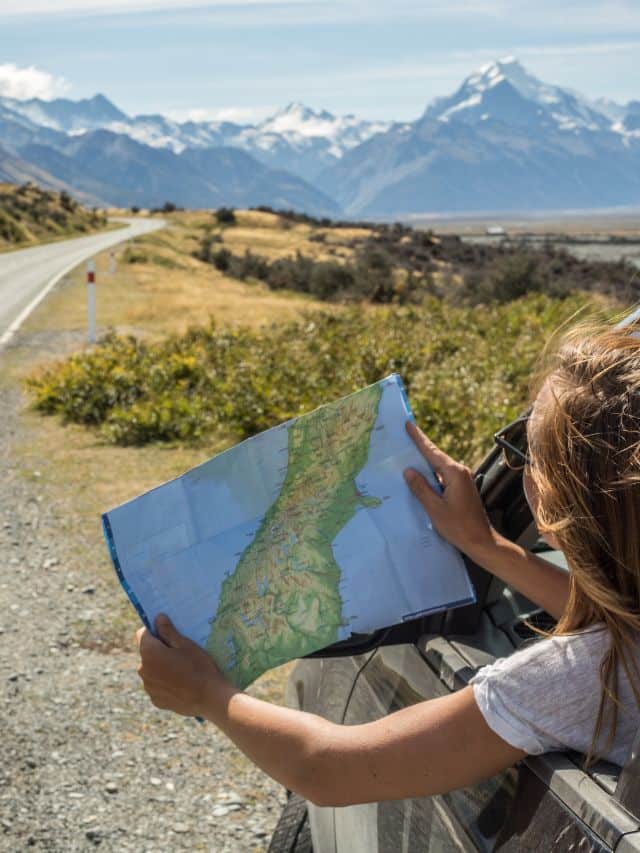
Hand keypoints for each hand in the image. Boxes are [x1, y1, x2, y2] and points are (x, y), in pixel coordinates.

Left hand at [136, 614, 233, 717]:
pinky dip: (164, 682)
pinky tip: (181, 684)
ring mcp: (148, 687)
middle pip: (146, 653)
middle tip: (179, 652)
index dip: (154, 630)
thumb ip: (168, 631)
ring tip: (182, 669)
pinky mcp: (155, 700)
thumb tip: (157, 618)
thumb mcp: (186, 644)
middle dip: (158, 649)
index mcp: (149, 653)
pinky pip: (156, 685)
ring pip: (151, 669)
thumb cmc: (199, 667)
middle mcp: (142, 670)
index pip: (142, 634)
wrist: (209, 698)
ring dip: (160, 666)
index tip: (169, 633)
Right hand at [403, 421, 494, 560]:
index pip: (432, 452)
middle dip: (420, 447)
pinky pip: (442, 476)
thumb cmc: (458, 526)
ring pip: (439, 467)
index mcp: (454, 473)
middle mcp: (460, 472)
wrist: (481, 541)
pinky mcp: (462, 488)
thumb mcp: (434, 508)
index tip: (409, 424)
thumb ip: (421, 488)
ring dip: (424, 462)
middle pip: (436, 456)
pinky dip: (430, 474)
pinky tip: (420, 476)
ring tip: (407, 454)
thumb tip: (409, 471)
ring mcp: (462, 480)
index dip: (419, 438)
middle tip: (404, 435)